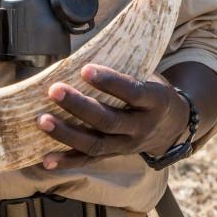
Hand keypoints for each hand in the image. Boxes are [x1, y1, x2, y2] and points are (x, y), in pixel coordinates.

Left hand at [36, 65, 188, 169]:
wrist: (174, 126)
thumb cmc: (152, 89)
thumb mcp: (149, 75)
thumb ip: (125, 68)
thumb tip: (86, 54)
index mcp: (155, 101)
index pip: (132, 92)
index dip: (110, 81)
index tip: (85, 69)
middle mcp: (142, 127)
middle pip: (109, 120)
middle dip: (79, 106)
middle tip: (54, 90)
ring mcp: (129, 146)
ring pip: (97, 144)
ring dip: (67, 134)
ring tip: (42, 121)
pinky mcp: (115, 155)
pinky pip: (90, 161)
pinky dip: (67, 161)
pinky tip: (46, 160)